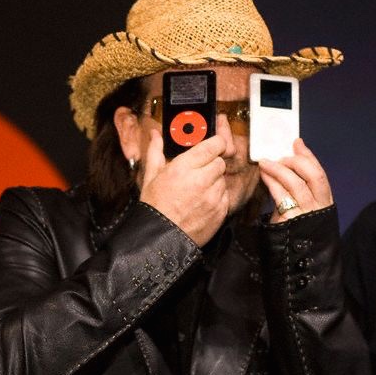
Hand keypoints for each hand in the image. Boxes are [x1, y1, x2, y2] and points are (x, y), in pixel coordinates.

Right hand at [139, 125, 228, 246]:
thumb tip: (155, 135)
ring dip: (214, 181)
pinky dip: (217, 197)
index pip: (214, 145)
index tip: (214, 145)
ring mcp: (213, 197)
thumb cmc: (154, 208)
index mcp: (183, 168)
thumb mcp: (150, 177)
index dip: (216, 143)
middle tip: (199, 171)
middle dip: (211, 164)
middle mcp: (201, 180)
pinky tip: (201, 202)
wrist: (160, 239)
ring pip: (223, 179)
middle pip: (220, 162)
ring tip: (197, 190)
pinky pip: (225, 196)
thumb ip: (156, 152)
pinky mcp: (220, 211)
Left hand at [258, 138, 332, 222]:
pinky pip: (281, 196)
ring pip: (296, 184)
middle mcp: (319, 207)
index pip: (319, 173)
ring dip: (279, 169)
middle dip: (296, 161)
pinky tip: (264, 177)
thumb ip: (298, 186)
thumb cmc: (294, 227)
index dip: (308, 156)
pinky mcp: (291, 221)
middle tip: (280, 156)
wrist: (292, 258)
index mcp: (324, 201)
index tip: (296, 143)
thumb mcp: (300, 206)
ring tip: (265, 163)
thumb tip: (288, 161)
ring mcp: (306, 214)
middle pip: (314, 175)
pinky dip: (272, 183)